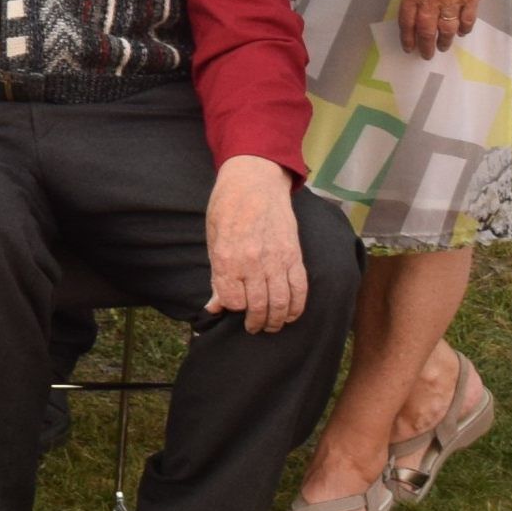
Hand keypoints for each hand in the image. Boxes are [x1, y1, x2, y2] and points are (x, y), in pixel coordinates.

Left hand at [203, 154, 308, 332]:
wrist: (255, 182)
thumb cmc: (227, 208)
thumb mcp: (212, 239)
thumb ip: (216, 275)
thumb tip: (213, 307)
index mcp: (226, 257)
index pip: (232, 300)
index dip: (231, 308)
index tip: (232, 307)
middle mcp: (252, 262)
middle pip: (258, 306)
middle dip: (255, 323)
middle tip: (253, 328)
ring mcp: (276, 260)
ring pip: (281, 303)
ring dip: (277, 321)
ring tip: (271, 326)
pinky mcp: (295, 256)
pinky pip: (300, 289)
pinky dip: (296, 307)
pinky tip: (290, 314)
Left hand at [396, 0, 493, 59]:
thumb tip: (419, 5)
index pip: (407, 20)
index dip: (408, 36)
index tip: (409, 47)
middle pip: (427, 28)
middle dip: (426, 44)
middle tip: (426, 55)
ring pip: (448, 27)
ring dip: (445, 40)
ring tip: (443, 48)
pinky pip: (467, 18)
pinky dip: (464, 28)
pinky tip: (461, 33)